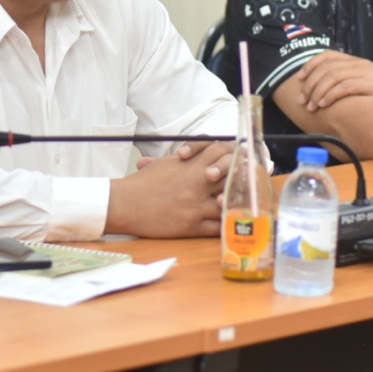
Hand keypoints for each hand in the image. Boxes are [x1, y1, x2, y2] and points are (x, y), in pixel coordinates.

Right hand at [104, 141, 231, 237]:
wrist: (125, 204)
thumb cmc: (142, 183)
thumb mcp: (166, 163)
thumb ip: (188, 156)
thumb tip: (203, 144)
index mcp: (190, 166)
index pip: (221, 152)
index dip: (234, 155)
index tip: (240, 159)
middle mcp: (197, 184)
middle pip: (230, 175)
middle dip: (240, 177)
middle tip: (247, 181)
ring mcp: (196, 206)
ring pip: (228, 203)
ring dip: (235, 203)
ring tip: (241, 204)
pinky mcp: (191, 226)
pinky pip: (217, 227)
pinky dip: (225, 225)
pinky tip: (228, 223)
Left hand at [293, 51, 372, 110]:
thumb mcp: (362, 85)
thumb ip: (345, 82)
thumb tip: (317, 89)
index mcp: (357, 61)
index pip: (327, 55)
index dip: (310, 65)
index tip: (299, 79)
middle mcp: (361, 63)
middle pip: (326, 68)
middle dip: (310, 84)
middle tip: (302, 100)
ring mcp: (368, 73)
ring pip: (333, 77)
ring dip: (317, 92)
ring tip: (312, 106)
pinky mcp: (372, 84)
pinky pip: (345, 87)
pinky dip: (330, 96)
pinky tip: (324, 105)